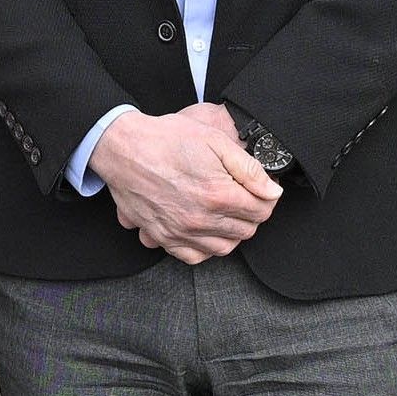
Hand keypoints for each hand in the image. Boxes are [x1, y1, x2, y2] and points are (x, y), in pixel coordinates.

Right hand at [90, 104, 280, 264]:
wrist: (124, 148)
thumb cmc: (166, 139)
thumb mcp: (215, 140)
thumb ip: (249, 168)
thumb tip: (272, 190)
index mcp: (218, 195)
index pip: (262, 211)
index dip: (267, 198)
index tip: (262, 190)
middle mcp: (201, 219)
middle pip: (246, 231)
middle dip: (251, 214)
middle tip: (243, 197)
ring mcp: (181, 232)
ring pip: (223, 248)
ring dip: (231, 232)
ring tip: (226, 213)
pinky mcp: (163, 237)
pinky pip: (194, 256)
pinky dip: (204, 247)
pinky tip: (205, 230)